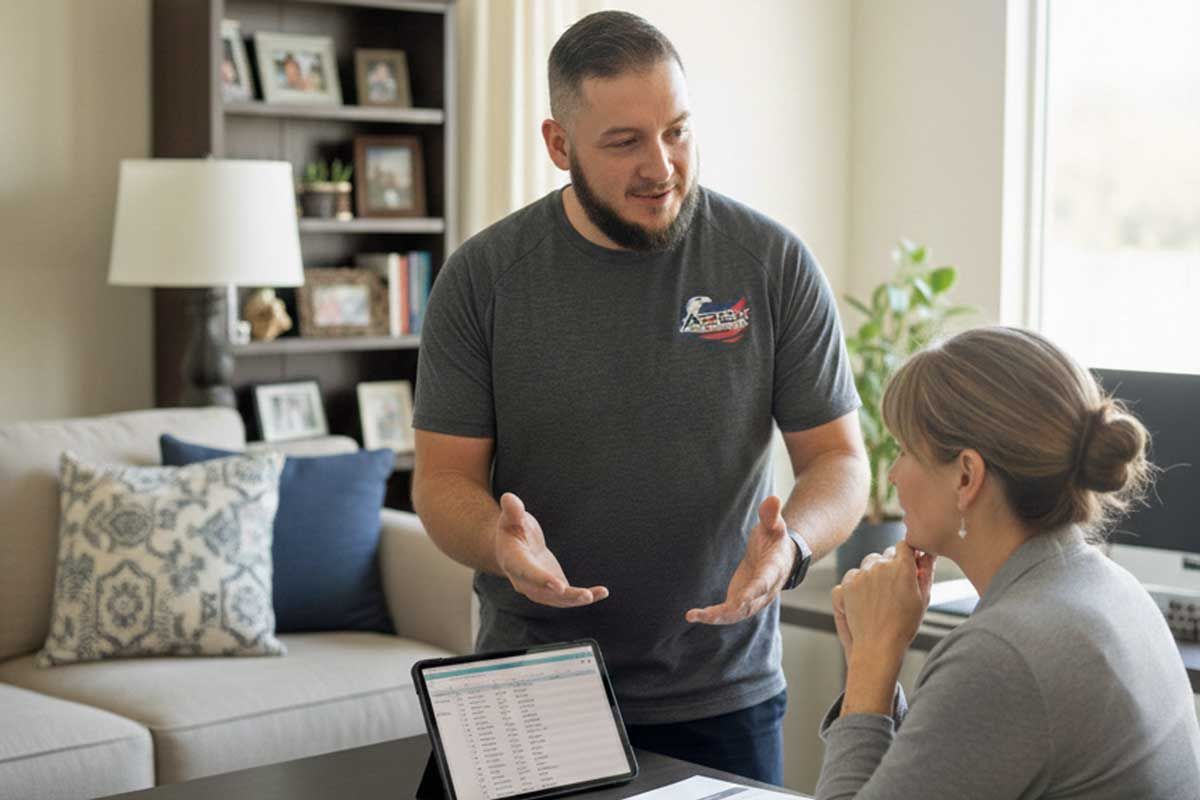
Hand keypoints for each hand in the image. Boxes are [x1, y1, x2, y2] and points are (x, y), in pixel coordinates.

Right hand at [494, 493, 608, 607]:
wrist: (512, 547)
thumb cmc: (513, 528)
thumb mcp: (511, 517)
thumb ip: (513, 510)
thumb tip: (509, 498)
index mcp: (513, 561)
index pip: (527, 572)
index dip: (542, 579)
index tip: (559, 586)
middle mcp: (524, 580)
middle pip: (543, 592)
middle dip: (564, 596)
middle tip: (585, 596)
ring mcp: (538, 588)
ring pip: (556, 599)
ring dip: (575, 599)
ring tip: (593, 595)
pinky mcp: (552, 590)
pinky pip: (567, 597)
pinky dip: (584, 596)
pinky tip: (602, 593)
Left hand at [686, 496, 793, 624]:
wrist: (781, 557)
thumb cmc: (775, 539)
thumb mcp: (774, 525)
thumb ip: (771, 515)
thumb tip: (773, 499)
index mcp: (774, 570)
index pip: (764, 581)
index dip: (754, 590)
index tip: (741, 599)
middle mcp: (765, 590)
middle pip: (749, 604)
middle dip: (731, 610)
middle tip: (711, 614)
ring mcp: (753, 599)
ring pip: (737, 613)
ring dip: (716, 617)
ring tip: (694, 616)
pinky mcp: (742, 601)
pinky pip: (727, 613)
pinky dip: (712, 616)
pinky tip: (692, 615)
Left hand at [836, 541, 934, 660]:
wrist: (878, 645)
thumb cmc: (904, 624)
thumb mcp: (922, 598)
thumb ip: (926, 572)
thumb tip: (928, 554)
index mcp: (903, 567)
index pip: (904, 545)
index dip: (907, 553)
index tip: (908, 563)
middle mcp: (881, 566)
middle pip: (886, 554)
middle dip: (891, 565)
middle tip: (895, 586)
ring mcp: (862, 574)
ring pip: (869, 563)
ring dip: (874, 572)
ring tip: (880, 595)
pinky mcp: (847, 583)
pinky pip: (854, 573)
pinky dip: (858, 582)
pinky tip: (866, 598)